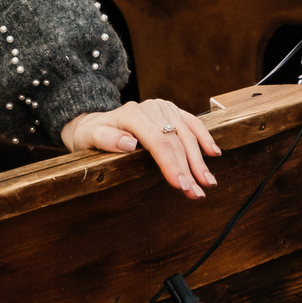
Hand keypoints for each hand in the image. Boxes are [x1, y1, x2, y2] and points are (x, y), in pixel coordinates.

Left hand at [60, 99, 220, 199]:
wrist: (92, 122)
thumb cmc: (90, 134)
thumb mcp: (87, 137)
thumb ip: (105, 138)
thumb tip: (129, 143)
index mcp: (132, 114)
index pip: (158, 142)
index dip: (172, 164)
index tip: (181, 185)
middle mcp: (150, 108)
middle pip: (176, 141)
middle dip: (188, 170)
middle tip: (196, 193)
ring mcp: (163, 109)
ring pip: (188, 135)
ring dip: (199, 161)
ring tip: (208, 183)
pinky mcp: (171, 112)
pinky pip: (193, 123)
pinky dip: (205, 138)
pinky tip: (214, 154)